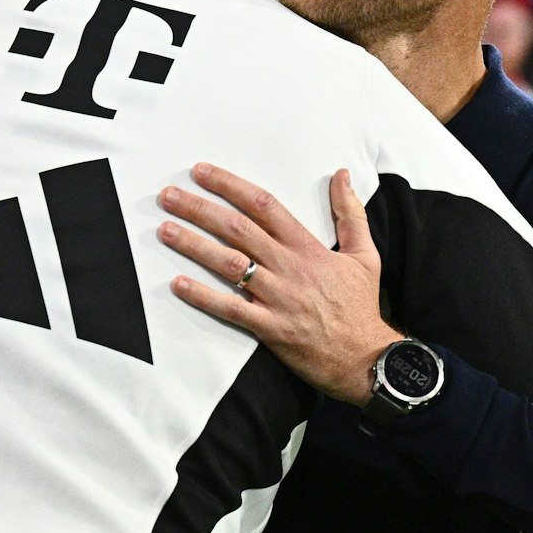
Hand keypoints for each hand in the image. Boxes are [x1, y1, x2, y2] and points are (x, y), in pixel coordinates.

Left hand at [158, 164, 398, 405]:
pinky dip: (202, 296)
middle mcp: (289, 268)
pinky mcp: (269, 328)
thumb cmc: (360, 306)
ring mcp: (277, 298)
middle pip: (237, 229)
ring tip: (165, 229)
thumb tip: (342, 174)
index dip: (230, 186)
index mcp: (308, 247)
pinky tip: (178, 283)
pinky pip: (230, 309)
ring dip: (193, 245)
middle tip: (168, 196)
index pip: (264, 205)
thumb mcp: (365, 254)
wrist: (366, 358)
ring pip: (229, 264)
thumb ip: (350, 212)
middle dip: (200, 209)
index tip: (202, 173)